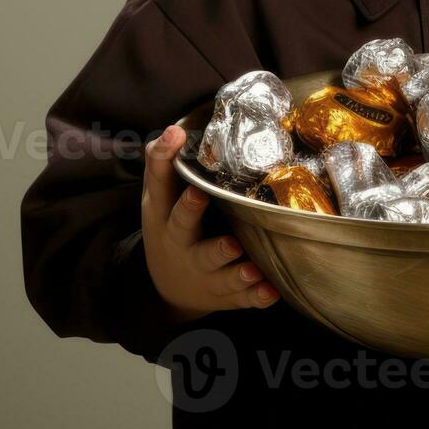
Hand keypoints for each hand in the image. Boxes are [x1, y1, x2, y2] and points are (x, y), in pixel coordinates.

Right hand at [141, 124, 280, 321]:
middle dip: (206, 238)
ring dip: (236, 273)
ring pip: (220, 275)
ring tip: (251, 269)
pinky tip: (270, 291)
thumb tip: (176, 129)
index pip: (166, 197)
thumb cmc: (168, 229)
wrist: (169, 289)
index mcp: (165, 220)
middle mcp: (184, 248)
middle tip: (229, 241)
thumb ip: (162, 163)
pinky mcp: (225, 293)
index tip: (188, 167)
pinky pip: (242, 298)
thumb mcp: (157, 198)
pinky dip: (255, 297)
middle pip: (191, 240)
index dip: (175, 182)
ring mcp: (205, 273)